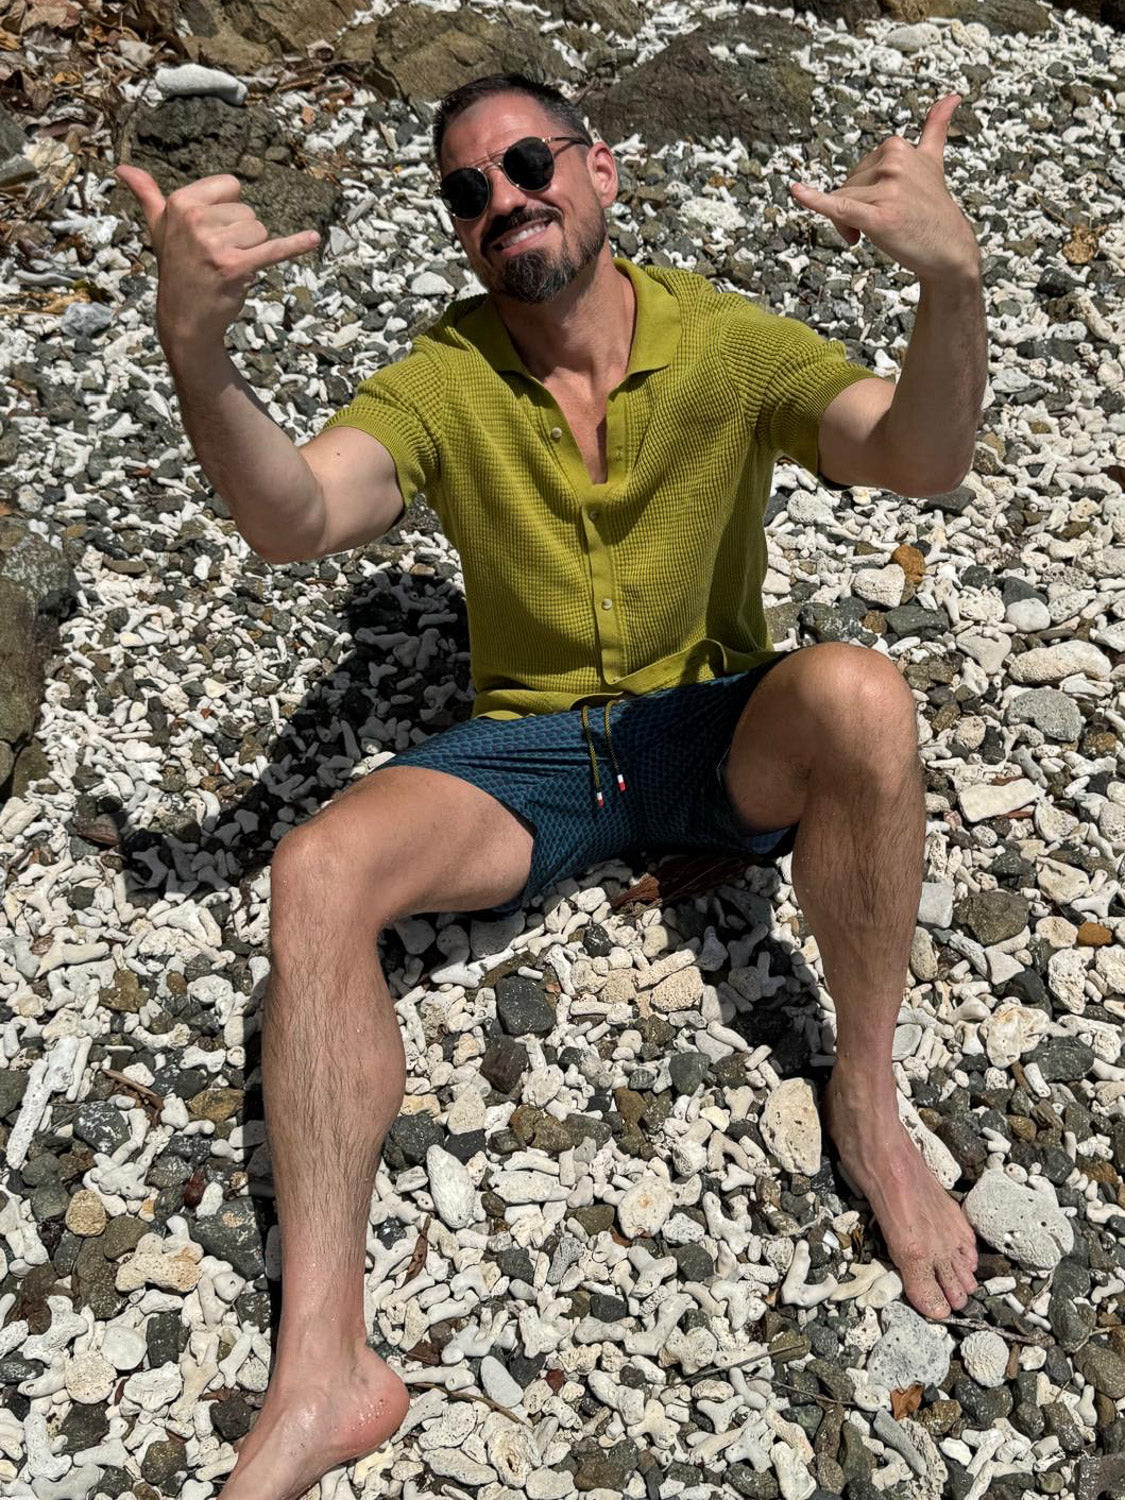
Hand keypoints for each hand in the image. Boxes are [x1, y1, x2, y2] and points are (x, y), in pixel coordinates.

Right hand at [114, 165, 320, 348]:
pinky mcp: (236, 266)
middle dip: (241, 235)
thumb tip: (122, 168)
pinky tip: (315, 239)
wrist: (185, 319)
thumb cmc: (176, 269)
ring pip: (261, 231)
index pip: (232, 185)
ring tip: (228, 268)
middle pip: (248, 211)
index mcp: (180, 202)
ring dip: (252, 251)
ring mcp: (215, 244)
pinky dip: (296, 245)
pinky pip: (274, 250)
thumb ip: (146, 195)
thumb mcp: (157, 229)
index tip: (211, 231)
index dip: (228, 210)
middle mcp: (195, 219)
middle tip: (217, 257)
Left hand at [788, 94, 979, 282]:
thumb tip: (953, 96)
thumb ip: (936, 129)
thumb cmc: (934, 209)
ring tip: (878, 233)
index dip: (859, 193)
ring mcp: (886, 190)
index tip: (879, 206)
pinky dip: (814, 200)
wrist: (949, 247)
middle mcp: (892, 164)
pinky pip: (837, 207)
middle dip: (852, 210)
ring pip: (840, 204)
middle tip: (879, 225)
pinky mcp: (879, 217)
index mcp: (897, 147)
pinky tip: (796, 191)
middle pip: (844, 187)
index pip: (856, 170)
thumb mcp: (934, 162)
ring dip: (848, 225)